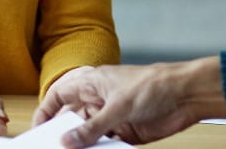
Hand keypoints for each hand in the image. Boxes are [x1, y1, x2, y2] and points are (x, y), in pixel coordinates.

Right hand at [33, 58, 225, 147]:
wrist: (187, 96)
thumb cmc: (154, 85)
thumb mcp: (117, 106)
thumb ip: (91, 126)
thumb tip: (68, 140)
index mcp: (92, 84)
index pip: (59, 96)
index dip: (46, 110)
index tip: (38, 129)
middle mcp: (99, 100)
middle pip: (72, 119)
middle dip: (62, 133)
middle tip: (53, 147)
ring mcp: (112, 117)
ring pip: (88, 134)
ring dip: (83, 144)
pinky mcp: (126, 132)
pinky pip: (106, 144)